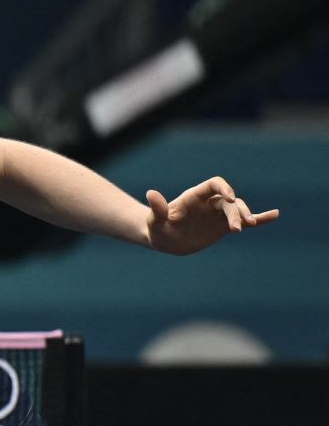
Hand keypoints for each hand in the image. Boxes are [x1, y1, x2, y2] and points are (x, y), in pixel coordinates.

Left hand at [146, 177, 278, 255]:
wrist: (164, 240)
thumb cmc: (157, 228)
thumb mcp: (155, 221)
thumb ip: (157, 209)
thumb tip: (150, 194)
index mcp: (194, 196)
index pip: (214, 185)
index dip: (224, 188)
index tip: (230, 199)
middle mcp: (209, 202)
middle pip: (228, 202)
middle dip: (235, 213)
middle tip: (236, 229)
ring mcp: (218, 214)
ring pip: (237, 210)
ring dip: (245, 217)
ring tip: (249, 225)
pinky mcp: (223, 226)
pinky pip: (244, 221)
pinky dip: (259, 218)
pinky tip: (274, 216)